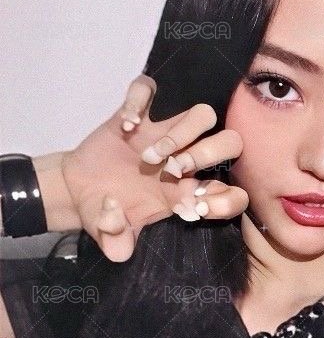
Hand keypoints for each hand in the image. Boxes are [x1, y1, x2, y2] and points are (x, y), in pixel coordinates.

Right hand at [61, 75, 248, 261]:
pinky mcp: (137, 113)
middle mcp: (184, 160)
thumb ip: (116, 244)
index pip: (232, 194)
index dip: (227, 200)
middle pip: (231, 143)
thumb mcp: (109, 236)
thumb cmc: (106, 211)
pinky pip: (150, 88)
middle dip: (208, 155)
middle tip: (171, 170)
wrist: (78, 188)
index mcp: (186, 193)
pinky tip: (125, 124)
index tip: (198, 207)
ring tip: (147, 154)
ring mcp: (163, 132)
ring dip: (181, 132)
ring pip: (203, 114)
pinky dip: (140, 101)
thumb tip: (120, 249)